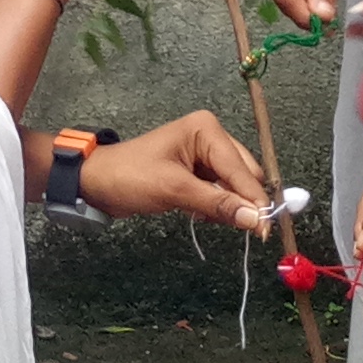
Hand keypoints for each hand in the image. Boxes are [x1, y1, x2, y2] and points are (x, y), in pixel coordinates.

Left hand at [75, 111, 269, 227]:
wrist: (96, 182)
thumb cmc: (130, 177)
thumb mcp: (174, 190)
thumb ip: (217, 204)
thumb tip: (255, 219)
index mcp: (206, 129)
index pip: (241, 169)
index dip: (254, 200)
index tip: (265, 229)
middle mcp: (210, 136)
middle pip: (244, 174)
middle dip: (244, 202)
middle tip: (249, 232)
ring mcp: (204, 153)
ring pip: (234, 184)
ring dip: (229, 205)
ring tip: (211, 218)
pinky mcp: (197, 170)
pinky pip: (220, 190)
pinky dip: (217, 205)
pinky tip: (203, 215)